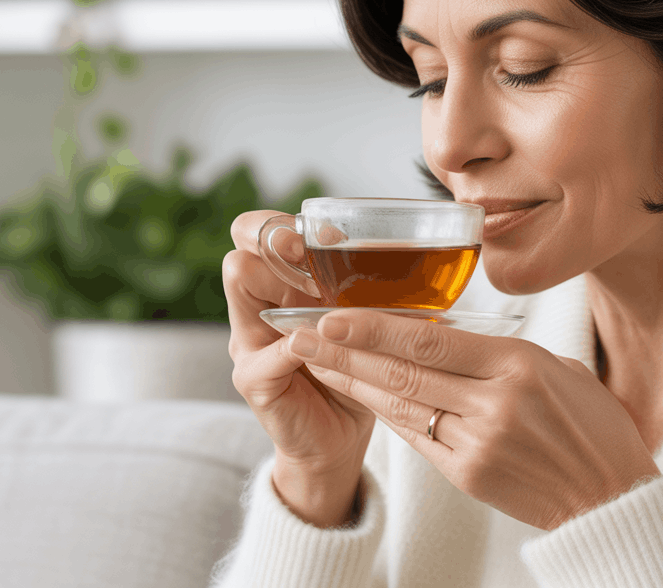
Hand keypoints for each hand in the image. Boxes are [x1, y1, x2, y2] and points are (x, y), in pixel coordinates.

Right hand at [223, 211, 376, 526]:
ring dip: (285, 276)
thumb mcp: (365, 325)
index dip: (286, 223)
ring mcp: (249, 340)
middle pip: (245, 241)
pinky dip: (304, 343)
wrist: (340, 439)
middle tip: (316, 248)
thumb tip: (420, 253)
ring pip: (242, 277)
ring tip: (323, 288)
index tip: (331, 235)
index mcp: (283, 287)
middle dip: (280, 238)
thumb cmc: (358, 373)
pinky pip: (271, 348)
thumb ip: (371, 293)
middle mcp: (258, 306)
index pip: (258, 231)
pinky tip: (330, 346)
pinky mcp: (254, 378)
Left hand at [290, 309, 658, 530]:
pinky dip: (383, 413)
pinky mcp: (468, 475)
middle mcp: (494, 404)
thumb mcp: (558, 369)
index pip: (432, 342)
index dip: (376, 329)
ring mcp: (478, 443)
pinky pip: (414, 437)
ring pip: (400, 405)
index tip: (334, 315)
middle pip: (403, 372)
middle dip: (345, 351)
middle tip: (300, 332)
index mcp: (518, 365)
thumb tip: (448, 337)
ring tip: (313, 359)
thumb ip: (500, 353)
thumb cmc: (592, 427)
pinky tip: (356, 392)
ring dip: (352, 381)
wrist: (611, 499)